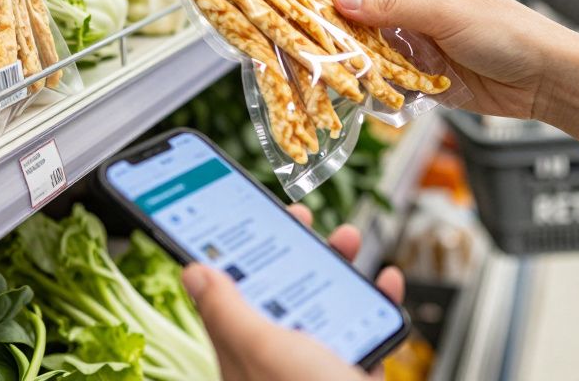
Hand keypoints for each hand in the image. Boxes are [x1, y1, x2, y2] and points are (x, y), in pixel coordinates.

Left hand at [181, 206, 404, 380]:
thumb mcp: (265, 349)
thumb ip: (229, 310)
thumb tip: (193, 270)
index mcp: (243, 355)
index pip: (227, 292)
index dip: (234, 249)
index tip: (246, 213)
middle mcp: (278, 362)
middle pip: (278, 292)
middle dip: (292, 248)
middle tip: (301, 217)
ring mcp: (319, 370)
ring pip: (323, 306)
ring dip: (336, 267)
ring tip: (348, 240)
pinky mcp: (355, 378)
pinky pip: (363, 331)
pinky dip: (376, 302)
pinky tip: (385, 284)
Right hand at [333, 0, 578, 120]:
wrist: (547, 80)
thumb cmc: (507, 32)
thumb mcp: (446, 13)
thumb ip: (392, 8)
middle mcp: (414, 9)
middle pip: (361, 14)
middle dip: (335, 25)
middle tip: (300, 36)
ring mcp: (417, 45)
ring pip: (369, 49)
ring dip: (350, 57)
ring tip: (318, 65)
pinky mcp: (421, 79)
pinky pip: (386, 79)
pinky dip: (370, 84)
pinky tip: (349, 89)